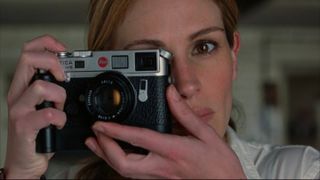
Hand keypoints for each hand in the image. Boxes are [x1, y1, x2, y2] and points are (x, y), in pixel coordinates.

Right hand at [5, 35, 66, 178]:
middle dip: (54, 63)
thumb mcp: (44, 103)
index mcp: (24, 84)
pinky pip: (47, 114)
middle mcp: (18, 93)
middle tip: (65, 78)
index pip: (29, 50)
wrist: (25, 160)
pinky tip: (59, 123)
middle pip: (29, 58)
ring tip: (60, 107)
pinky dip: (59, 117)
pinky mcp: (24, 126)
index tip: (63, 52)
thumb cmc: (38, 131)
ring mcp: (19, 109)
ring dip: (59, 96)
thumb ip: (52, 87)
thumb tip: (72, 72)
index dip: (48, 44)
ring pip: (40, 86)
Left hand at [85, 85, 245, 178]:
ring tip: (97, 144)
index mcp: (173, 151)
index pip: (138, 139)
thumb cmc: (219, 165)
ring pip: (125, 172)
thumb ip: (185, 113)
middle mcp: (162, 166)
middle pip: (123, 164)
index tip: (101, 125)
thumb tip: (171, 94)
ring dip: (108, 157)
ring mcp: (159, 176)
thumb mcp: (206, 134)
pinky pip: (134, 174)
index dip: (115, 131)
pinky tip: (118, 154)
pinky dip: (120, 162)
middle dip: (104, 150)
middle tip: (95, 135)